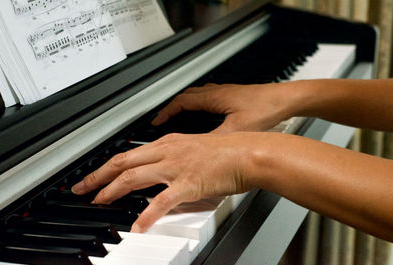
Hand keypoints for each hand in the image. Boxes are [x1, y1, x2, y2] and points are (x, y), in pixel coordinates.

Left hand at [71, 132, 263, 232]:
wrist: (247, 153)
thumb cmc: (226, 151)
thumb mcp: (193, 150)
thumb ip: (174, 161)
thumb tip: (162, 175)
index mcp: (168, 143)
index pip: (129, 153)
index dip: (108, 165)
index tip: (95, 174)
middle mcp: (168, 152)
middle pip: (123, 162)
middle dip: (98, 175)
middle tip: (81, 187)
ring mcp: (176, 167)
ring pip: (134, 177)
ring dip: (111, 191)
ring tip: (98, 202)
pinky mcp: (189, 184)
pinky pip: (161, 201)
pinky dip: (146, 215)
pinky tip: (137, 226)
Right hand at [151, 82, 299, 132]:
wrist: (286, 99)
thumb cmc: (266, 108)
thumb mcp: (237, 129)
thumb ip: (216, 139)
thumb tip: (198, 150)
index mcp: (213, 97)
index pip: (181, 102)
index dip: (166, 112)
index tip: (156, 121)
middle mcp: (217, 91)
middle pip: (186, 96)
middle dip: (172, 108)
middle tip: (163, 119)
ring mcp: (225, 92)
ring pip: (197, 95)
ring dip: (185, 104)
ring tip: (179, 116)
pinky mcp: (234, 96)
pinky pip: (208, 97)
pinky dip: (199, 105)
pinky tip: (206, 115)